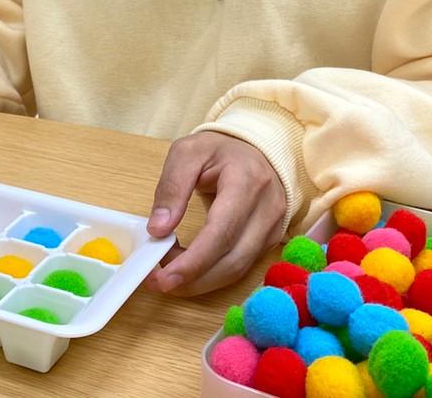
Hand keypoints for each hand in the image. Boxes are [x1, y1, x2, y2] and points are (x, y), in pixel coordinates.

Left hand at [144, 131, 286, 296]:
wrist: (255, 149)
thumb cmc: (219, 150)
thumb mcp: (187, 153)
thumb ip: (171, 188)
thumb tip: (158, 230)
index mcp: (247, 181)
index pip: (222, 231)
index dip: (193, 260)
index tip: (163, 275)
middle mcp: (267, 208)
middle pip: (232, 259)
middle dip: (193, 278)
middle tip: (158, 282)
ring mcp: (273, 227)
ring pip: (238, 270)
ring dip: (200, 281)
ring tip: (168, 278)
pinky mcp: (270, 241)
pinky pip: (241, 267)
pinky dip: (212, 275)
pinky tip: (189, 271)